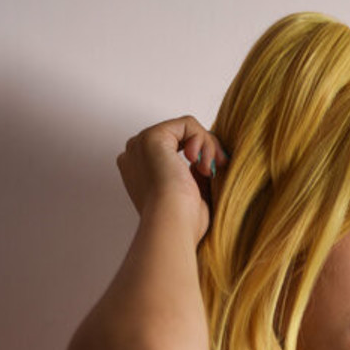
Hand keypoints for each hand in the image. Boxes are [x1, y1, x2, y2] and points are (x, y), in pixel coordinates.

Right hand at [116, 116, 227, 244]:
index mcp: (138, 172)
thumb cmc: (182, 224)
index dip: (195, 158)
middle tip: (215, 171)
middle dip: (204, 150)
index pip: (171, 151)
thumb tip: (204, 160)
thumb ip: (194, 175)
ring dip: (207, 147)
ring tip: (209, 171)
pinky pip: (187, 124)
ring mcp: (141, 144)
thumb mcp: (191, 196)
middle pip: (178, 138)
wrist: (172, 225)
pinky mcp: (152, 136)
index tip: (211, 174)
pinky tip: (202, 163)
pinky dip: (203, 140)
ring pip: (185, 130)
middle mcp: (135, 156)